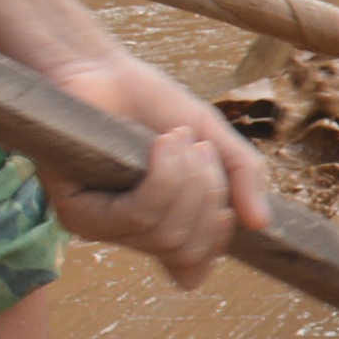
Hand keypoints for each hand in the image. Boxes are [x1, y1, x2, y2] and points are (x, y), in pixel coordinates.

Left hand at [40, 47, 268, 281]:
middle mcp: (131, 235)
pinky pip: (139, 215)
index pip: (194, 269)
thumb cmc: (152, 104)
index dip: (216, 235)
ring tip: (177, 138)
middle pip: (189, 249)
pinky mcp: (77, 212)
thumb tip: (262, 224)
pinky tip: (161, 144)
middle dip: (209, 194)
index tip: (220, 186)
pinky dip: (164, 176)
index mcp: (162, 225)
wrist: (104, 70)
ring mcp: (103, 228)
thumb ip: (242, 177)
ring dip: (188, 178)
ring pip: (168, 233)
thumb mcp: (213, 138)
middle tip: (199, 149)